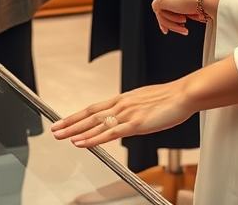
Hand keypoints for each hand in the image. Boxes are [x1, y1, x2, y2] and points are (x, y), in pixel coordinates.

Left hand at [51, 80, 194, 148]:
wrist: (184, 94)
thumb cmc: (169, 99)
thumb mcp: (144, 102)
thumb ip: (131, 110)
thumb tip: (123, 118)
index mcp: (122, 99)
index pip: (93, 108)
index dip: (76, 115)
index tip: (63, 121)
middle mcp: (120, 105)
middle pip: (89, 115)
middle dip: (69, 123)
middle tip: (54, 129)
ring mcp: (126, 114)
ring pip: (94, 123)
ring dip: (75, 130)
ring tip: (60, 136)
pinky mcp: (134, 124)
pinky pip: (108, 133)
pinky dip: (92, 138)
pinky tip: (81, 142)